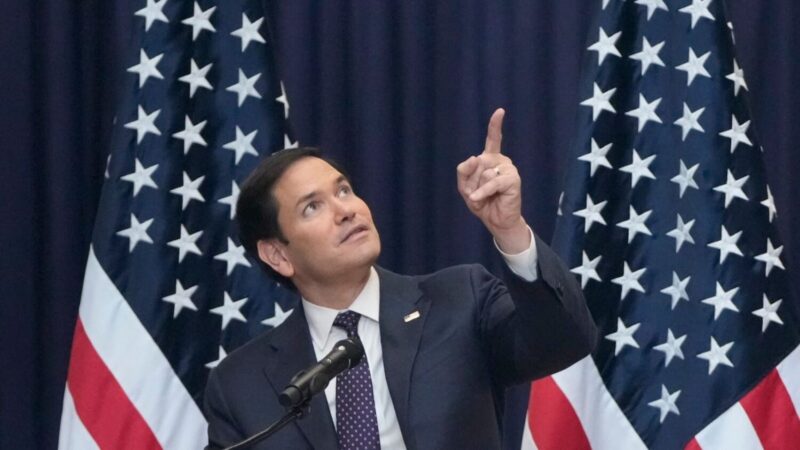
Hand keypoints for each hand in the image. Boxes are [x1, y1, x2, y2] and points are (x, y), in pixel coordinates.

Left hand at [457, 108, 530, 253]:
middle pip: (475, 163)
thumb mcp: (464, 187)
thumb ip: (463, 171)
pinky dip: (482, 192)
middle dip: (471, 182)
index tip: (500, 111)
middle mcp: (501, 161)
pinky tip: (478, 199)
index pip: (493, 139)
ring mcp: (508, 169)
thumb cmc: (482, 202)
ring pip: (483, 172)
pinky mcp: (513, 179)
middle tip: (479, 193)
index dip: (495, 125)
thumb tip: (475, 157)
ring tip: (485, 197)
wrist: (495, 221)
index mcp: (490, 159)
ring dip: (478, 188)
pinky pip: (491, 181)